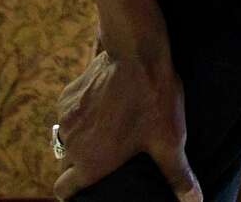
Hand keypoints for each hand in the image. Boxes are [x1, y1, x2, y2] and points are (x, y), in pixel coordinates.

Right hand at [53, 48, 201, 200]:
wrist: (137, 52)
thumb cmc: (153, 99)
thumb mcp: (169, 139)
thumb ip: (177, 175)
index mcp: (90, 164)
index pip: (63, 191)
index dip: (72, 193)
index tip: (84, 188)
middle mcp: (71, 144)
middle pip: (66, 164)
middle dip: (79, 164)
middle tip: (103, 156)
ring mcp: (66, 118)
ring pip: (67, 137)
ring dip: (81, 136)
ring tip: (106, 127)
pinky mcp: (67, 94)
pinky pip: (68, 112)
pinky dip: (80, 113)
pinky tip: (102, 103)